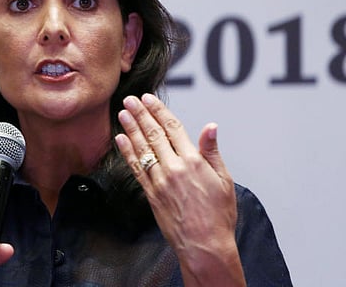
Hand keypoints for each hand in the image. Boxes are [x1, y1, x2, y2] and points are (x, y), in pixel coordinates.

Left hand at [115, 94, 244, 286]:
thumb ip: (212, 152)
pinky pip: (136, 168)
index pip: (173, 128)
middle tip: (130, 99)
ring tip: (122, 112)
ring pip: (142, 148)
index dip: (159, 111)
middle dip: (141, 114)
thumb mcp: (224, 181)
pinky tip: (121, 139)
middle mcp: (174, 168)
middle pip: (154, 134)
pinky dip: (127, 152)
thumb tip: (211, 127)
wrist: (204, 246)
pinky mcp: (151, 194)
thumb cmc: (218, 216)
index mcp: (194, 162)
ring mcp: (160, 181)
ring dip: (131, 128)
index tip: (149, 98)